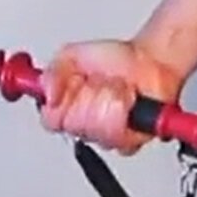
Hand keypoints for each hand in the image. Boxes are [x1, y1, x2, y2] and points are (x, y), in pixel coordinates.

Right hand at [39, 39, 184, 155]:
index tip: (76, 83)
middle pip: (77, 125)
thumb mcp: (72, 55)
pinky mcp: (127, 142)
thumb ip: (53, 72)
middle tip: (101, 83)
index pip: (51, 120)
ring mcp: (104, 136)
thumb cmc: (115, 59)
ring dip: (112, 101)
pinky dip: (129, 113)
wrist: (149, 62)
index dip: (65, 101)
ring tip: (119, 90)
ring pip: (99, 130)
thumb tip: (47, 96)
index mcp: (64, 107)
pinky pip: (121, 138)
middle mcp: (81, 125)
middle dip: (92, 96)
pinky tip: (131, 102)